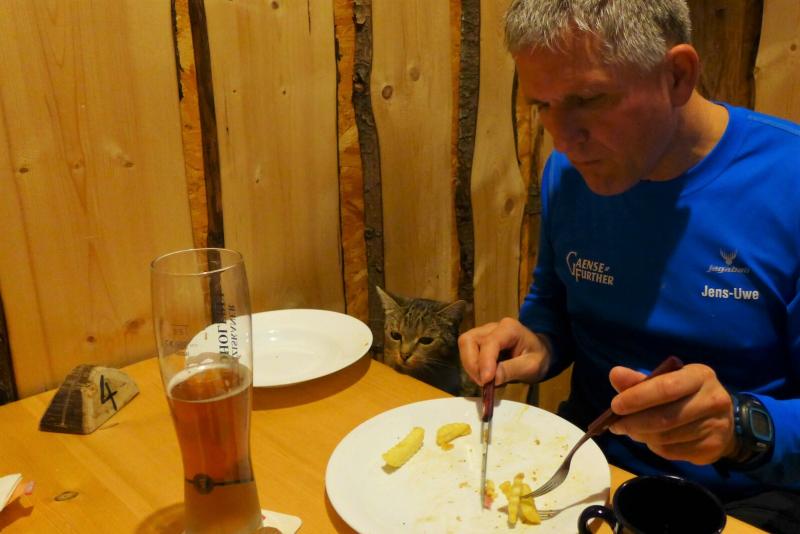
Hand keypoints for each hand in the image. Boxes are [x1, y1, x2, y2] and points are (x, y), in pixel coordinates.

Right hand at [457, 317, 549, 386]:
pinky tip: (486, 375)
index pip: (490, 342)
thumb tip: (491, 379)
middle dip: (472, 364)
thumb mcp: (532, 366)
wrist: (537, 352)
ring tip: (485, 381)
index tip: (486, 381)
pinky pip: (467, 353)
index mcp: (509, 328)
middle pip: (469, 340)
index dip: (485, 362)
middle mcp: (492, 327)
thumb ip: (512, 370)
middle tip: (484, 383)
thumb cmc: (537, 357)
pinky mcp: (478, 341)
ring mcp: (482, 332)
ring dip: (470, 366)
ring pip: (464, 345)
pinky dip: (472, 367)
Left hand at [607, 363, 736, 464]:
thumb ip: (639, 380)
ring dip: (641, 436)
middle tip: (616, 425)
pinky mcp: (712, 448)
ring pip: (666, 438)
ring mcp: (715, 426)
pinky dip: (654, 447)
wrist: (723, 420)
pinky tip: (651, 439)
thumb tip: (615, 374)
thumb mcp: (667, 381)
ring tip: (631, 431)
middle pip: (665, 417)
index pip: (666, 388)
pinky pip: (672, 452)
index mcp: (700, 376)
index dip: (637, 398)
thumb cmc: (686, 395)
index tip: (615, 406)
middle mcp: (713, 400)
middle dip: (634, 423)